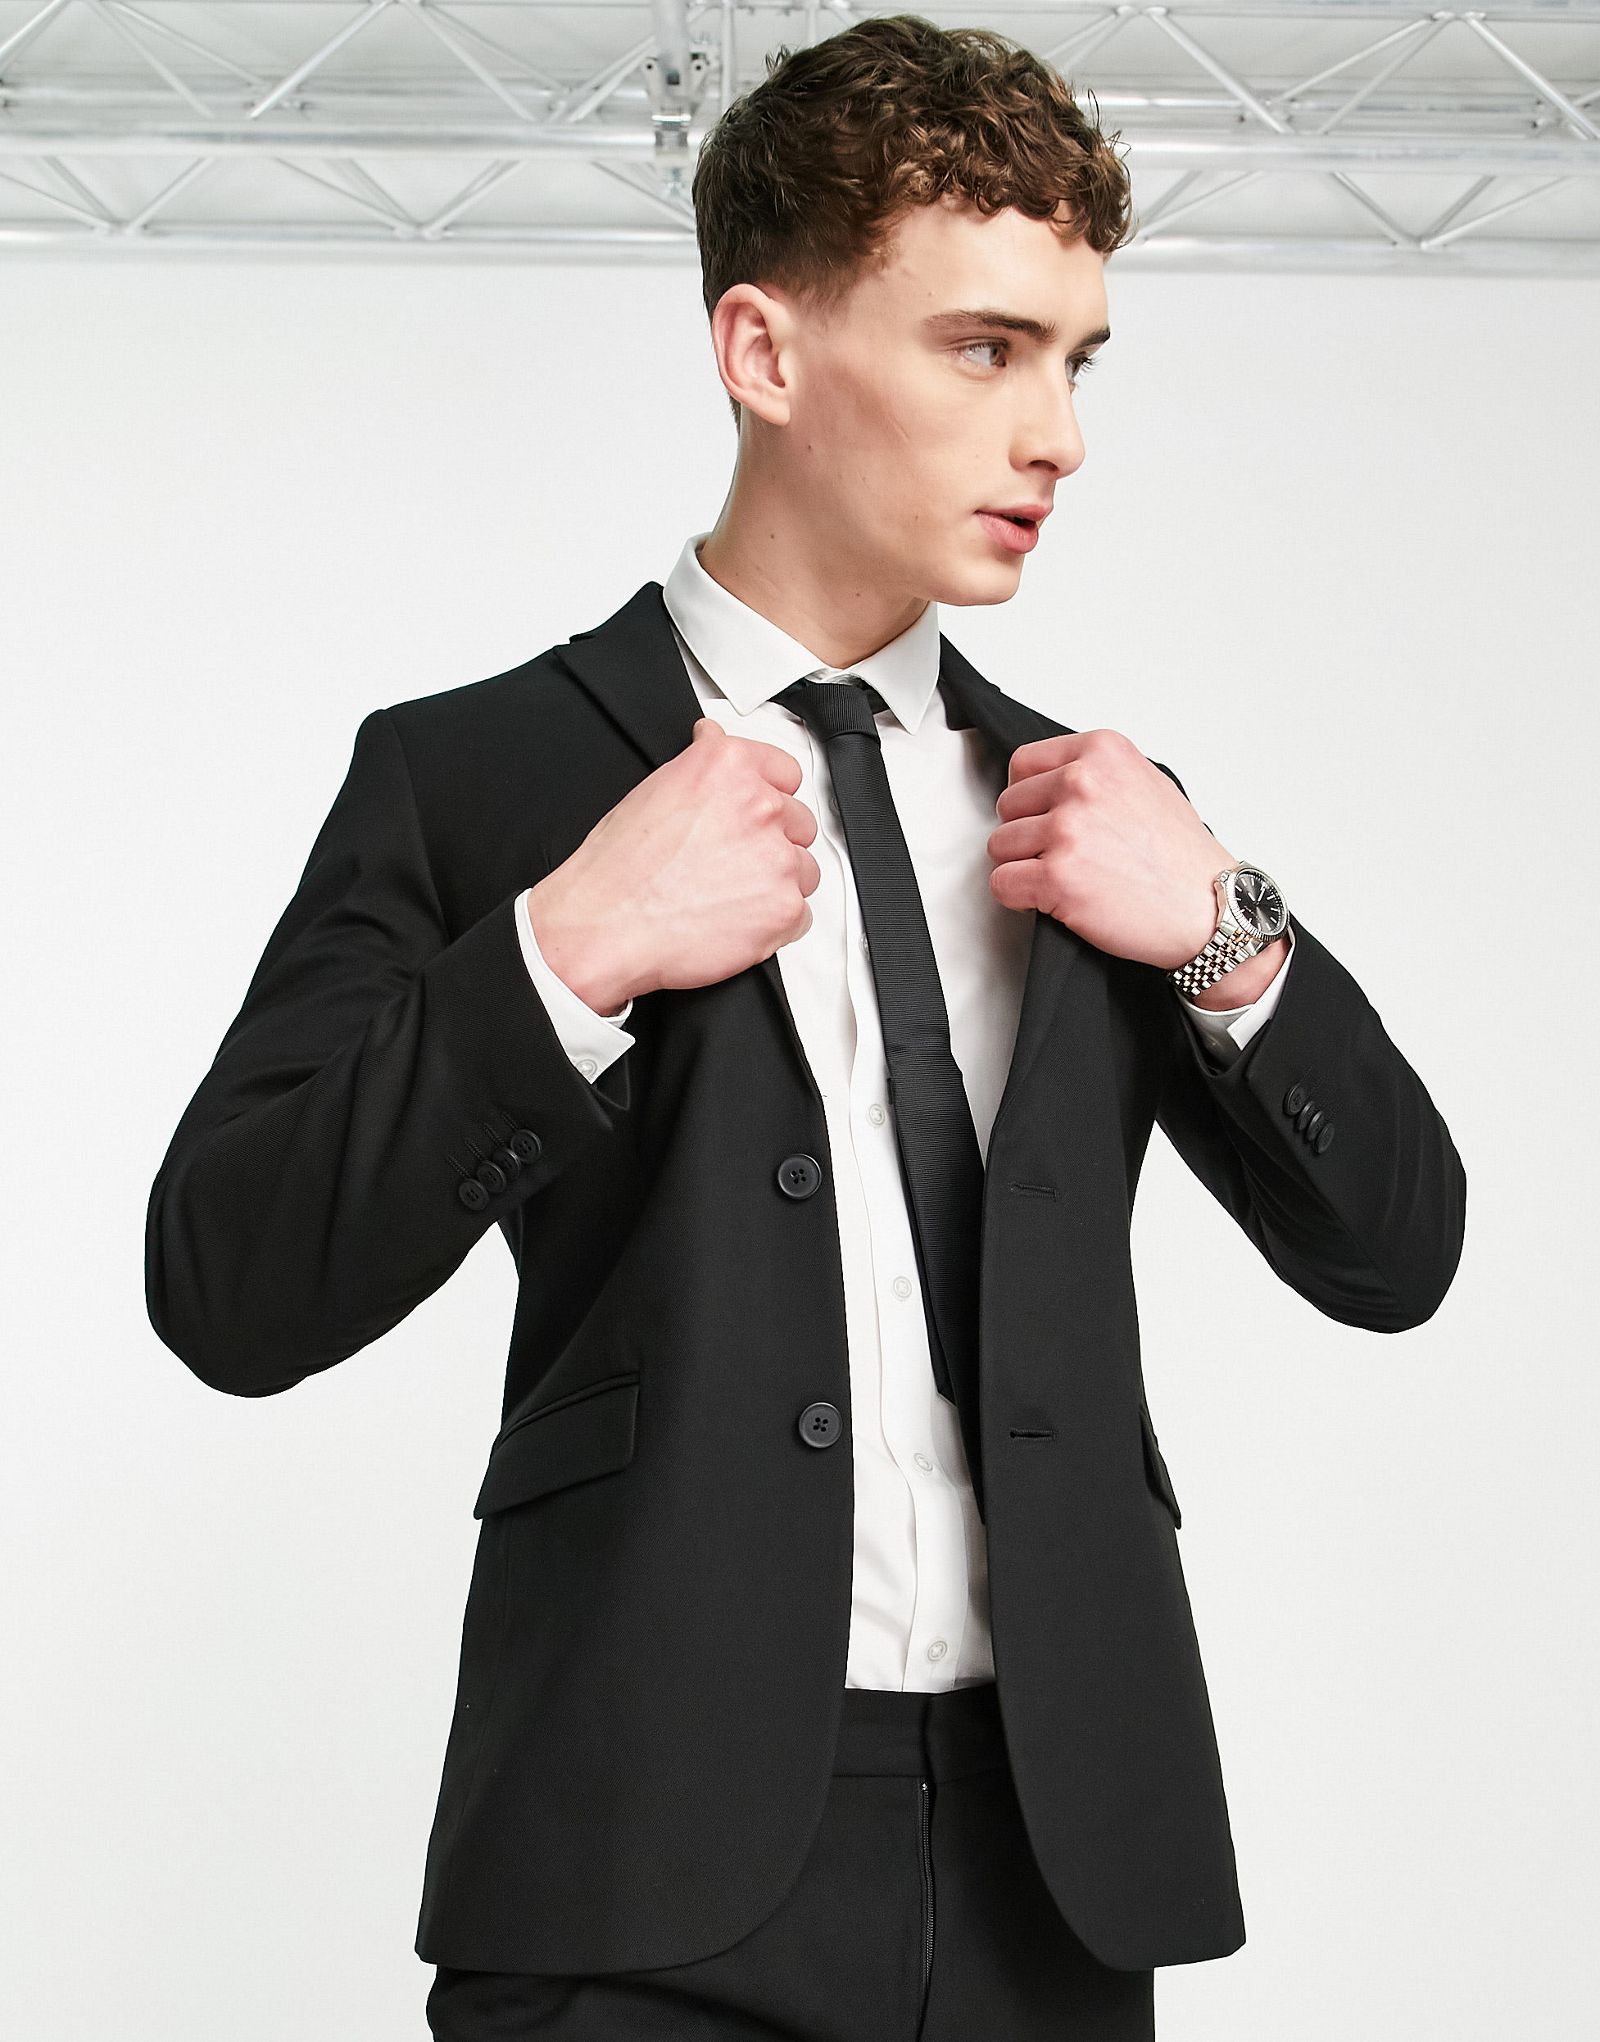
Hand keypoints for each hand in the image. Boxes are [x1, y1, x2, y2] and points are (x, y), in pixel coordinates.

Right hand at [527, 717, 820, 1007]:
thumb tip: (714, 738)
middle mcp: (761, 806)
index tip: (757, 814)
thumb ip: (702, 763)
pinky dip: (774, 924)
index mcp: (730, 767)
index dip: (769, 796)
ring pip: (804, 871)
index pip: (785, 773)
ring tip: (727, 896)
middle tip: (731, 864)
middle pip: (799, 823)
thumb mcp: (655, 787)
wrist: (606, 925)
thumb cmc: (619, 867)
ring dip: (777, 884)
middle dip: (773, 843)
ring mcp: (778, 859)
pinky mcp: (784, 908)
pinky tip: (733, 922)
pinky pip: (800, 916)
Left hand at [986, 729, 1230, 969]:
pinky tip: (1051, 899)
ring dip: (1023, 866)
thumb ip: (1097, 774)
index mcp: (1102, 753)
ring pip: (1000, 846)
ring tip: (1065, 877)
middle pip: (1008, 805)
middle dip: (1026, 833)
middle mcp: (1082, 783)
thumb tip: (1053, 782)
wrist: (1210, 911)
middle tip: (1063, 854)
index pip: (1023, 763)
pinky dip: (1018, 897)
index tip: (1045, 816)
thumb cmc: (1184, 858)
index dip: (1029, 797)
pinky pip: (1002, 883)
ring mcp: (1067, 830)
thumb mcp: (1147, 784)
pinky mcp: (1057, 877)